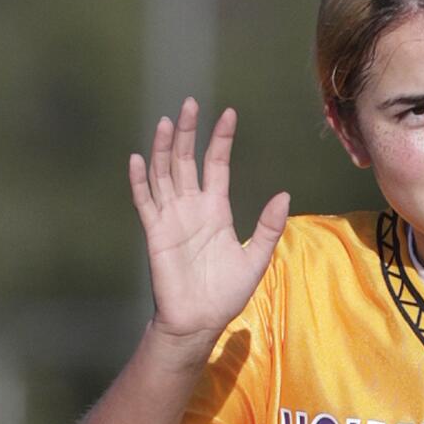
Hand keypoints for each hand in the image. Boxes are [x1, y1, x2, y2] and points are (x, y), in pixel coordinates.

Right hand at [129, 98, 288, 350]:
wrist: (200, 320)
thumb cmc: (226, 293)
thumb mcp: (255, 259)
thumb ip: (267, 228)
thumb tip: (284, 195)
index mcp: (216, 210)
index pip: (216, 165)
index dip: (221, 140)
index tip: (228, 114)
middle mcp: (191, 207)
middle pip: (186, 160)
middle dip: (187, 133)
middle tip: (189, 104)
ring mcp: (171, 217)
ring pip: (164, 174)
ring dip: (163, 148)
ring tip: (165, 122)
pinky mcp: (155, 231)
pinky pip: (145, 201)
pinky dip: (140, 180)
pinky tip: (139, 158)